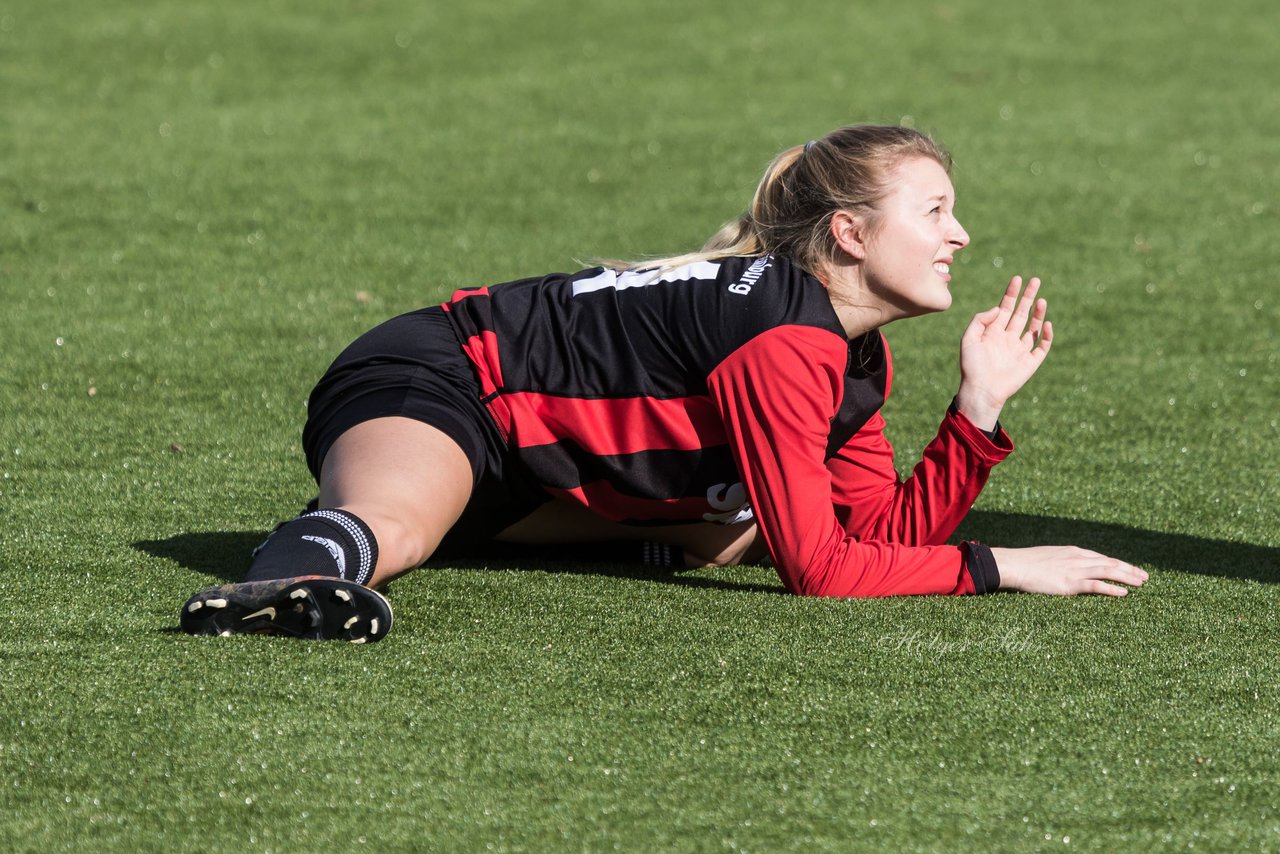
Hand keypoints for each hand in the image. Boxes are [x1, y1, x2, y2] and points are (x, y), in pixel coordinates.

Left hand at [956, 276, 1052, 430]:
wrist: (981, 391)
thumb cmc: (971, 367)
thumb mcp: (968, 339)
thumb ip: (980, 320)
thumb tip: (998, 308)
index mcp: (993, 332)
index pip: (1005, 308)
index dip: (1012, 293)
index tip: (1017, 279)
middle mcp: (1008, 338)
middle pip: (1021, 313)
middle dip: (1028, 297)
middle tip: (1036, 280)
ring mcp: (1020, 350)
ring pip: (1033, 327)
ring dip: (1038, 313)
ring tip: (1042, 299)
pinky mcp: (1030, 362)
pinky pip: (1042, 346)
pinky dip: (1046, 335)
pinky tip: (1046, 324)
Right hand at [990, 546, 1147, 595]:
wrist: (1014, 564)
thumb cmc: (1026, 562)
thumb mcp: (1049, 557)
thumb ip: (1063, 561)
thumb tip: (1068, 568)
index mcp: (1073, 551)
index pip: (1102, 557)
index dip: (1119, 563)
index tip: (1131, 569)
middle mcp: (1077, 558)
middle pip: (1110, 562)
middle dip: (1129, 569)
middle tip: (1145, 576)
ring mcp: (1075, 570)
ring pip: (1108, 571)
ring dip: (1127, 577)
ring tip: (1141, 583)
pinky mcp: (1070, 583)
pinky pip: (1096, 585)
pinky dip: (1111, 588)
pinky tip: (1124, 593)